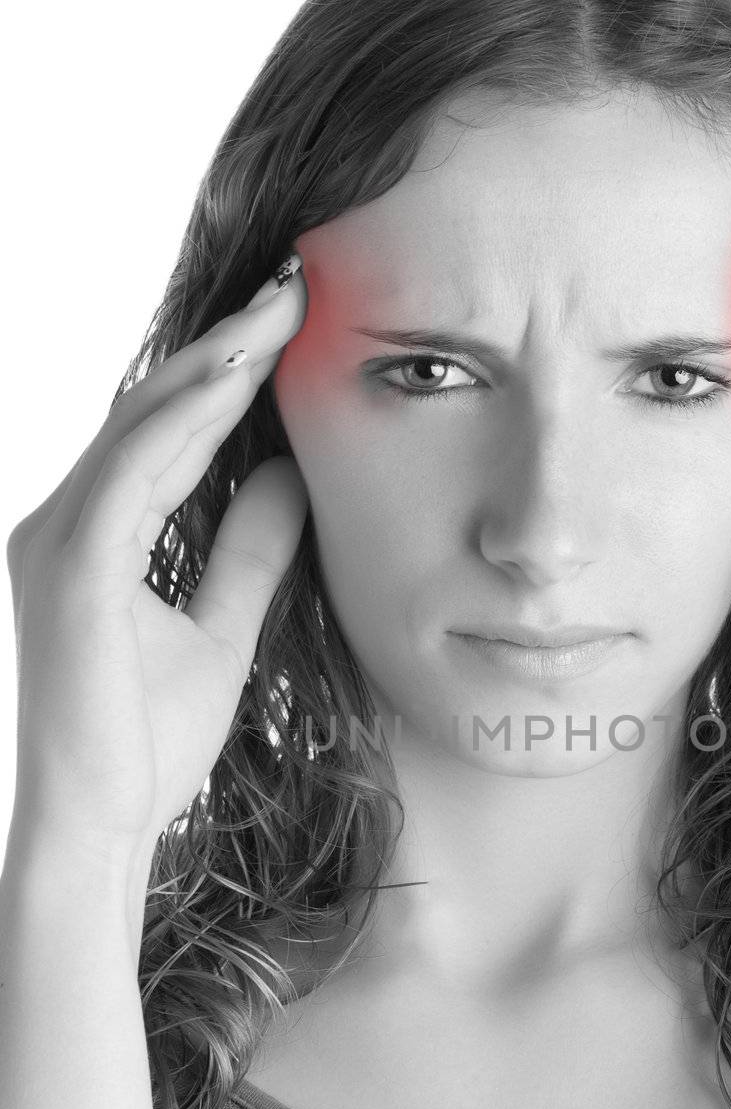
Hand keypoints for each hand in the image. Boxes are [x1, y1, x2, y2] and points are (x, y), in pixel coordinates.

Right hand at [5, 256, 309, 860]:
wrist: (102, 824)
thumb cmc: (149, 741)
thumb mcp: (221, 629)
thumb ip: (249, 554)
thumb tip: (289, 480)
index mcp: (95, 534)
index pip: (165, 431)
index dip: (228, 373)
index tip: (292, 322)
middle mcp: (63, 522)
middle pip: (151, 408)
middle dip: (226, 345)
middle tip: (294, 283)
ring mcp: (57, 541)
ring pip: (140, 425)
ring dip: (214, 364)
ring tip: (280, 310)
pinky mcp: (71, 569)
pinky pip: (134, 474)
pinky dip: (186, 423)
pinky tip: (240, 381)